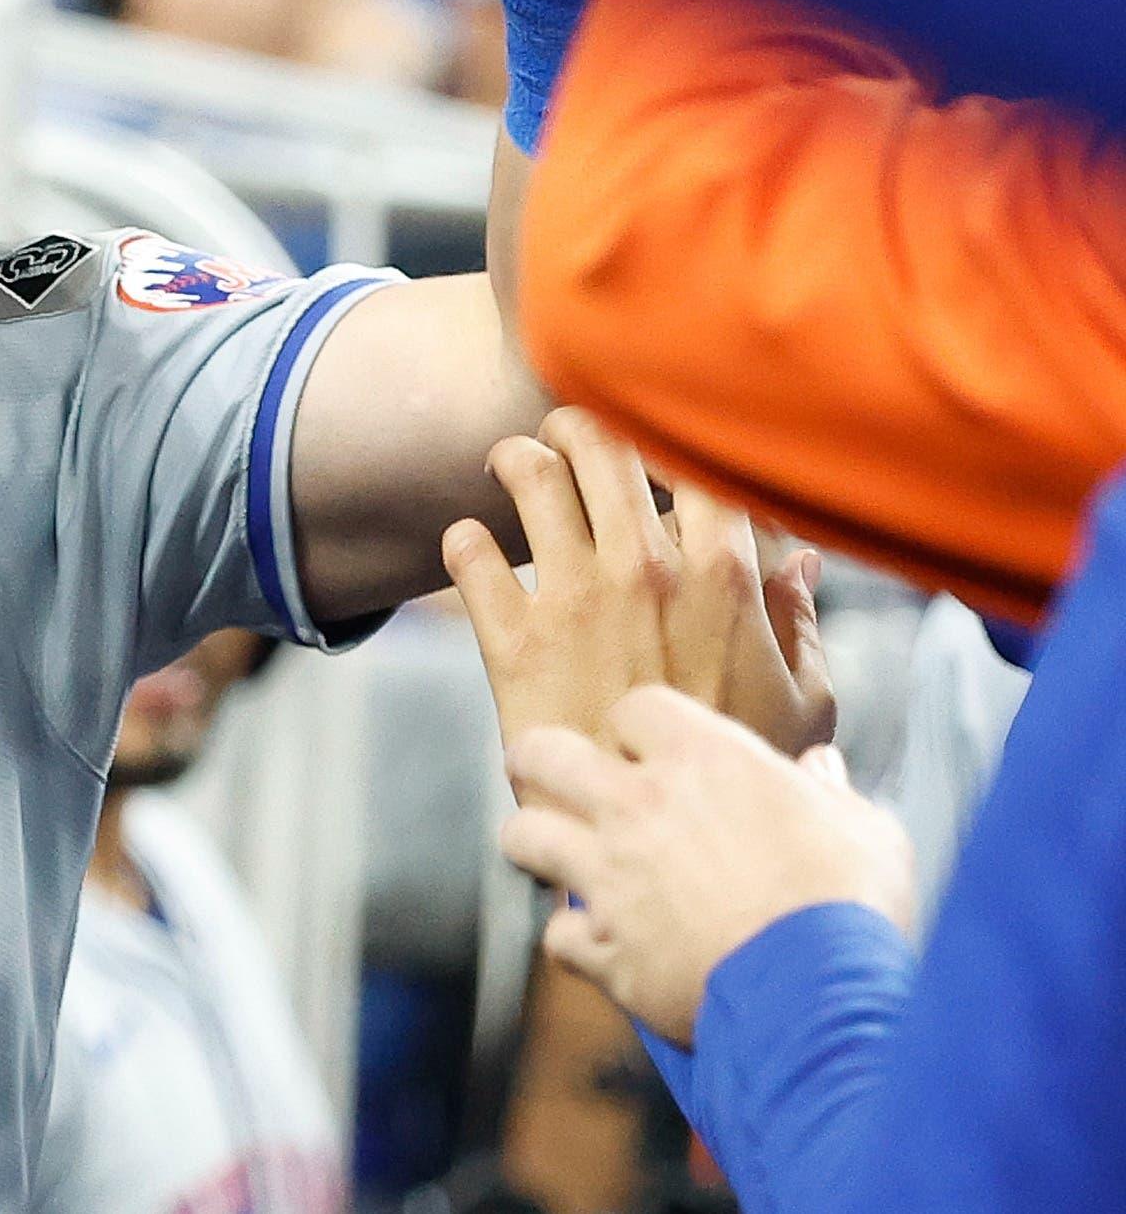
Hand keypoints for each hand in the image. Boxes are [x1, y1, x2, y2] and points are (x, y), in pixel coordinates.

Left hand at [446, 407, 834, 756]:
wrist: (658, 839)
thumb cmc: (739, 775)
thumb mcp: (802, 702)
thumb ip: (799, 622)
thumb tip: (799, 559)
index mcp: (724, 574)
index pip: (694, 458)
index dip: (669, 436)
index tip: (652, 443)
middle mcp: (646, 571)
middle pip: (601, 444)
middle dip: (575, 425)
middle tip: (562, 436)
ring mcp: (575, 601)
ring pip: (528, 477)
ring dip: (514, 460)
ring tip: (509, 466)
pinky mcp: (512, 641)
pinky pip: (468, 555)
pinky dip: (461, 541)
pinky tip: (467, 545)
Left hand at [501, 687, 916, 1044]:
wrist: (819, 997)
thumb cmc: (851, 905)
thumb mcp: (864, 830)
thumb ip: (827, 793)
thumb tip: (821, 767)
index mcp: (704, 761)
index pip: (636, 707)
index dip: (640, 727)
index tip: (651, 750)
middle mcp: (638, 807)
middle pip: (542, 754)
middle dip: (539, 761)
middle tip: (553, 776)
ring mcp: (609, 875)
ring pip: (524, 836)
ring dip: (537, 843)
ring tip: (556, 853)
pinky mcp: (602, 945)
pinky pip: (558, 932)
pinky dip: (577, 940)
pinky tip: (603, 944)